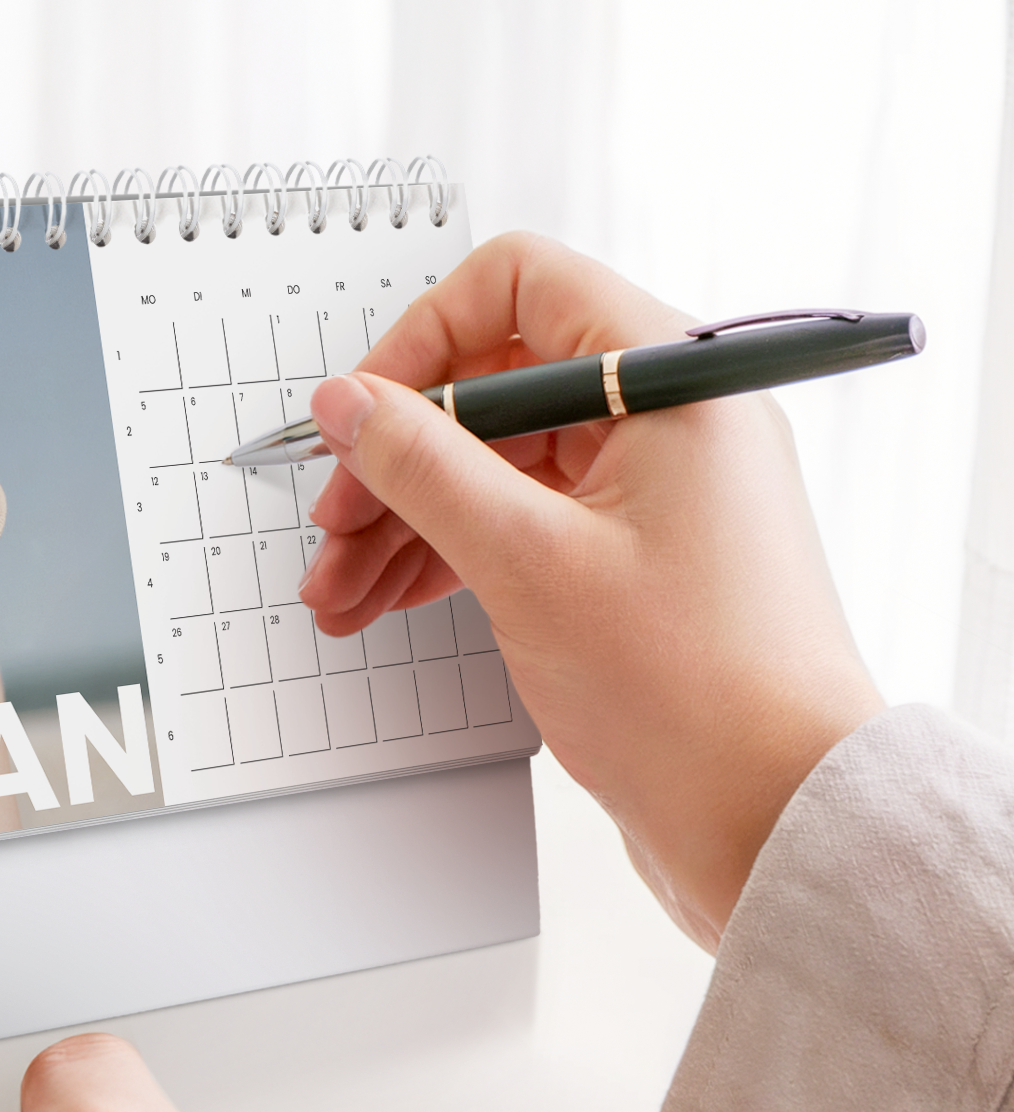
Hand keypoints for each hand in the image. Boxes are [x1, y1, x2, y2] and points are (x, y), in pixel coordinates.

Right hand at [298, 232, 883, 945]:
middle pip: (498, 387)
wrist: (777, 823)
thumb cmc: (698, 696)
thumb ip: (423, 466)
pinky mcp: (638, 561)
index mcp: (671, 384)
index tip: (364, 413)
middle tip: (334, 524)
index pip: (522, 288)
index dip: (424, 340)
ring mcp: (655, 494)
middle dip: (399, 457)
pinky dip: (454, 555)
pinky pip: (526, 524)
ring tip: (340, 590)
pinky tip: (390, 599)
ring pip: (501, 464)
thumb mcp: (526, 561)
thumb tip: (351, 402)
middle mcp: (671, 423)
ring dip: (410, 520)